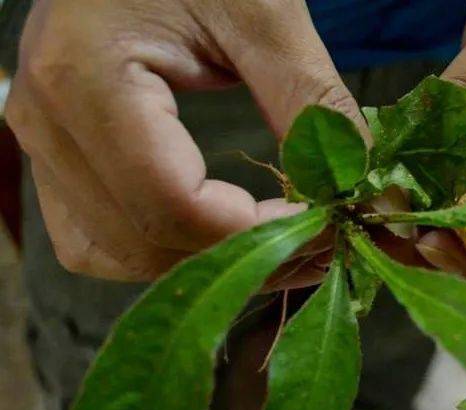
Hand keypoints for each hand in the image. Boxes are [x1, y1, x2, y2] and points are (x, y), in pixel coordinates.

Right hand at [6, 0, 363, 282]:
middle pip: (147, 242)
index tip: (326, 225)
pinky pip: (98, 239)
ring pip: (118, 256)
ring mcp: (43, 144)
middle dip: (244, 258)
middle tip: (320, 245)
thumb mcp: (264, 13)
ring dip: (206, 267)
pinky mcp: (58, 156)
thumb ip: (312, 101)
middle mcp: (45, 122)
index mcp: (84, 76)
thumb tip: (360, 189)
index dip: (257, 235)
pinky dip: (163, 253)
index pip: (170, 203)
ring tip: (282, 250)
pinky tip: (223, 237)